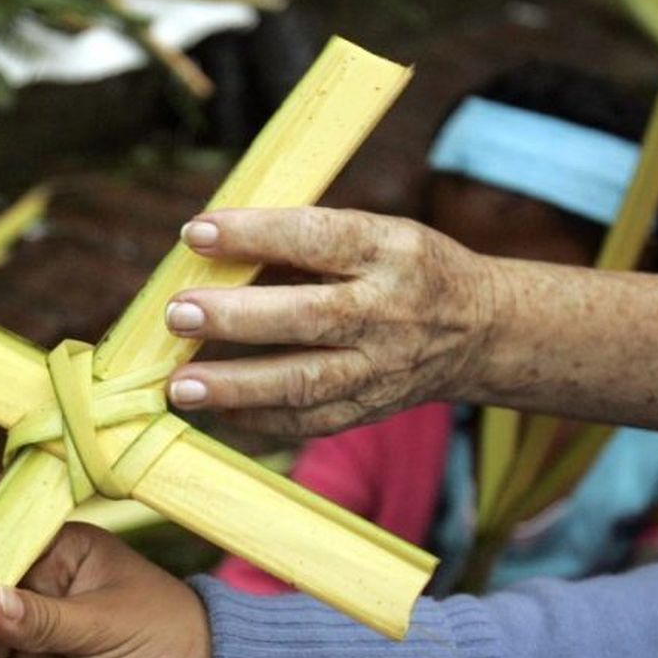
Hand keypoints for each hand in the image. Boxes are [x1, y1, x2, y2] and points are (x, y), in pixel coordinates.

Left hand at [161, 207, 496, 436]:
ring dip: (235, 386)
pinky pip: (306, 423)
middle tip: (178, 315)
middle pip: (309, 317)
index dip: (254, 234)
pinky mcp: (369, 410)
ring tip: (179, 387)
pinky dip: (255, 419)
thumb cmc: (400, 270)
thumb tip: (205, 254)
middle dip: (236, 318)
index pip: (317, 238)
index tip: (195, 233)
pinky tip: (213, 410)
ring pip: (304, 384)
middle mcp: (388, 311)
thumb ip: (300, 245)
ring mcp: (381, 369)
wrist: (479, 330)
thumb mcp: (371, 235)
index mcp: (389, 251)